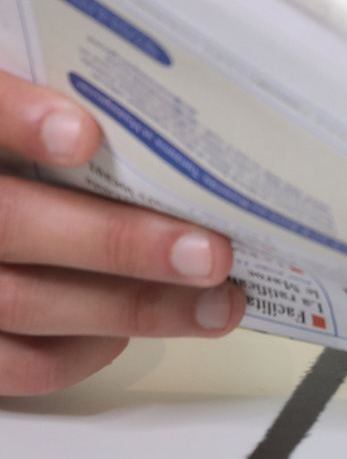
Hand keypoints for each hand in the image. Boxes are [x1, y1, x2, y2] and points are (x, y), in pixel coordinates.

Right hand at [0, 71, 242, 394]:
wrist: (5, 204)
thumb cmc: (34, 161)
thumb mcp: (36, 101)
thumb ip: (68, 97)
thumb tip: (164, 106)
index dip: (19, 118)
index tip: (83, 136)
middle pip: (11, 221)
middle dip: (119, 242)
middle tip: (209, 252)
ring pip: (21, 300)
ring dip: (131, 306)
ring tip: (214, 303)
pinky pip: (18, 362)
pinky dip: (83, 350)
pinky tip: (134, 328)